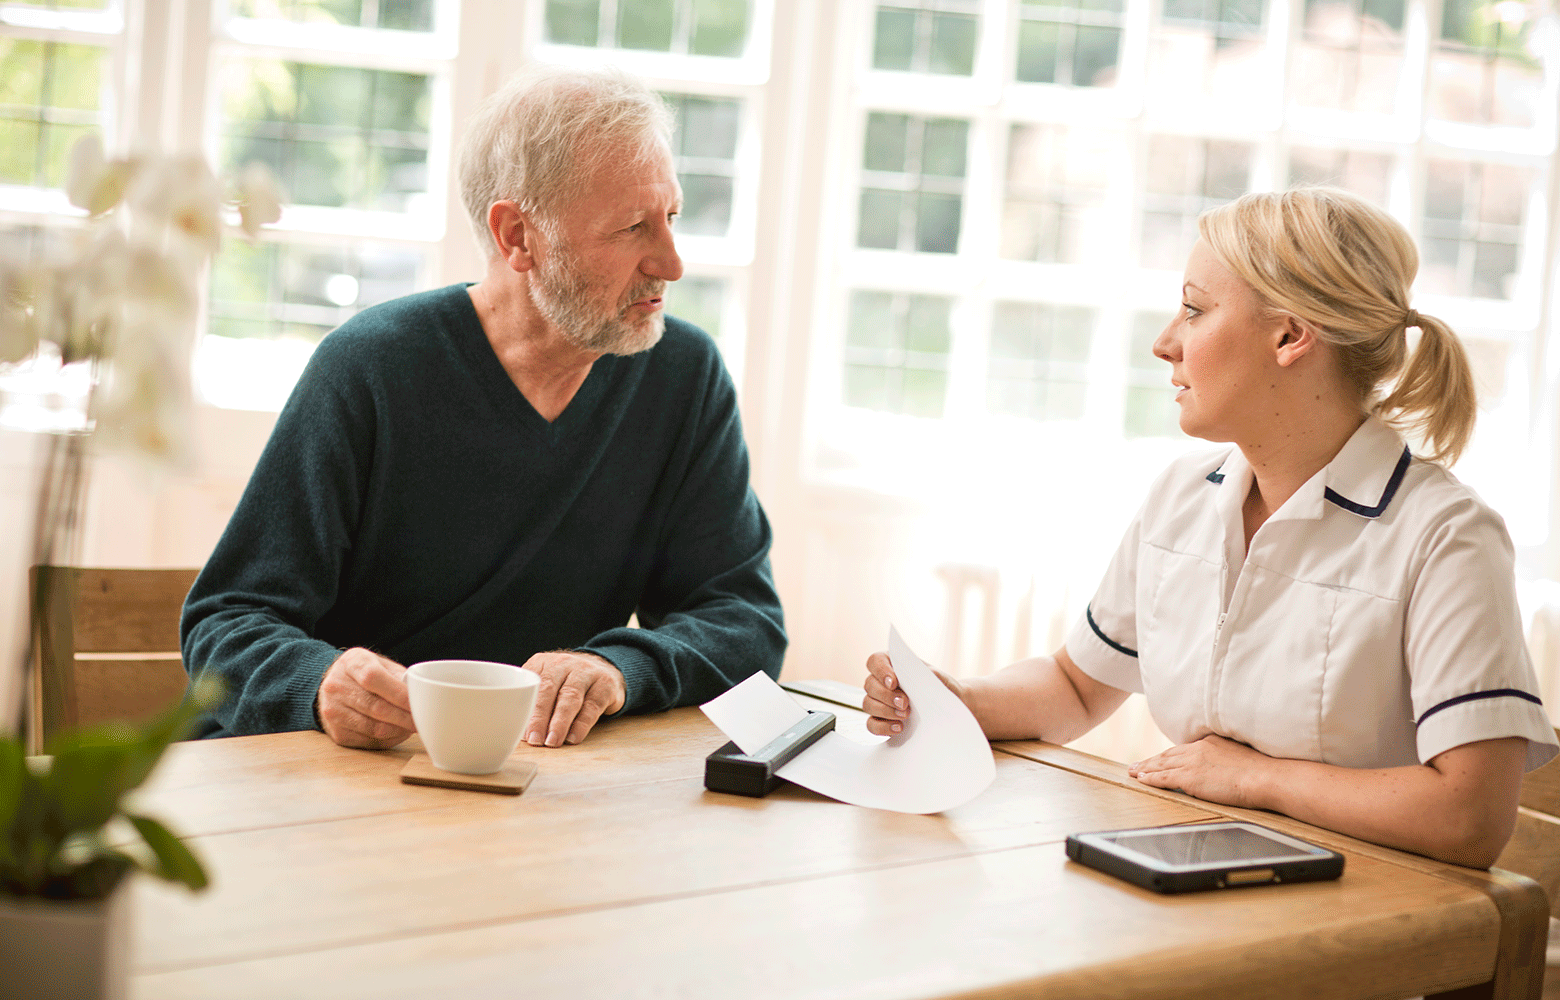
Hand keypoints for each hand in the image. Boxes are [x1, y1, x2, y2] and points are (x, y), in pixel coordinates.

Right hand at [316, 647, 413, 749]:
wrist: (333, 685)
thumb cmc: (364, 673)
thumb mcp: (380, 664)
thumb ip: (399, 676)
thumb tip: (419, 695)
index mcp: (352, 663)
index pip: (374, 679)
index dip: (399, 694)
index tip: (419, 704)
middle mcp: (336, 687)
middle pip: (376, 707)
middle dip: (405, 718)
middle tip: (423, 721)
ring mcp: (333, 711)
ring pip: (374, 728)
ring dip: (399, 731)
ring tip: (413, 727)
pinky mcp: (336, 733)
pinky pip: (369, 741)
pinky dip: (389, 739)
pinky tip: (398, 732)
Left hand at [521, 650, 625, 746]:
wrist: (604, 667)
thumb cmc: (566, 683)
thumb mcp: (546, 682)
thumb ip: (531, 700)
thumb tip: (514, 728)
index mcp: (543, 663)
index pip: (530, 685)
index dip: (524, 709)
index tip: (519, 731)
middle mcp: (564, 663)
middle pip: (548, 690)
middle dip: (539, 718)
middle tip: (534, 740)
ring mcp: (586, 672)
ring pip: (570, 697)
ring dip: (559, 722)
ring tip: (552, 742)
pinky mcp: (605, 684)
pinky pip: (592, 706)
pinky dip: (581, 724)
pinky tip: (573, 738)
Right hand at [861, 651, 963, 737]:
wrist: (949, 710)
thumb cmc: (942, 690)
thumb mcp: (942, 679)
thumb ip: (932, 675)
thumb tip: (923, 674)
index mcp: (893, 665)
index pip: (875, 661)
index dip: (880, 671)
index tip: (893, 682)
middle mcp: (881, 682)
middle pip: (870, 684)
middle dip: (886, 695)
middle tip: (904, 703)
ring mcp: (878, 702)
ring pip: (868, 704)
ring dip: (885, 711)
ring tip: (905, 716)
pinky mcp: (880, 720)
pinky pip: (871, 724)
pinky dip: (882, 727)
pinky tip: (899, 727)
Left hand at [1128, 734, 1267, 806]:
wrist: (1266, 776)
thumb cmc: (1263, 771)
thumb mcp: (1242, 756)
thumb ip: (1227, 757)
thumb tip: (1226, 766)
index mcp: (1210, 742)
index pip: (1183, 750)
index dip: (1168, 755)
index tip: (1159, 758)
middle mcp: (1198, 749)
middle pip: (1168, 755)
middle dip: (1150, 760)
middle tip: (1136, 765)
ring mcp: (1192, 763)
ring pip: (1161, 765)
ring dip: (1145, 769)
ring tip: (1133, 772)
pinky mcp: (1189, 778)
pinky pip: (1164, 779)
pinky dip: (1151, 779)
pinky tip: (1142, 780)